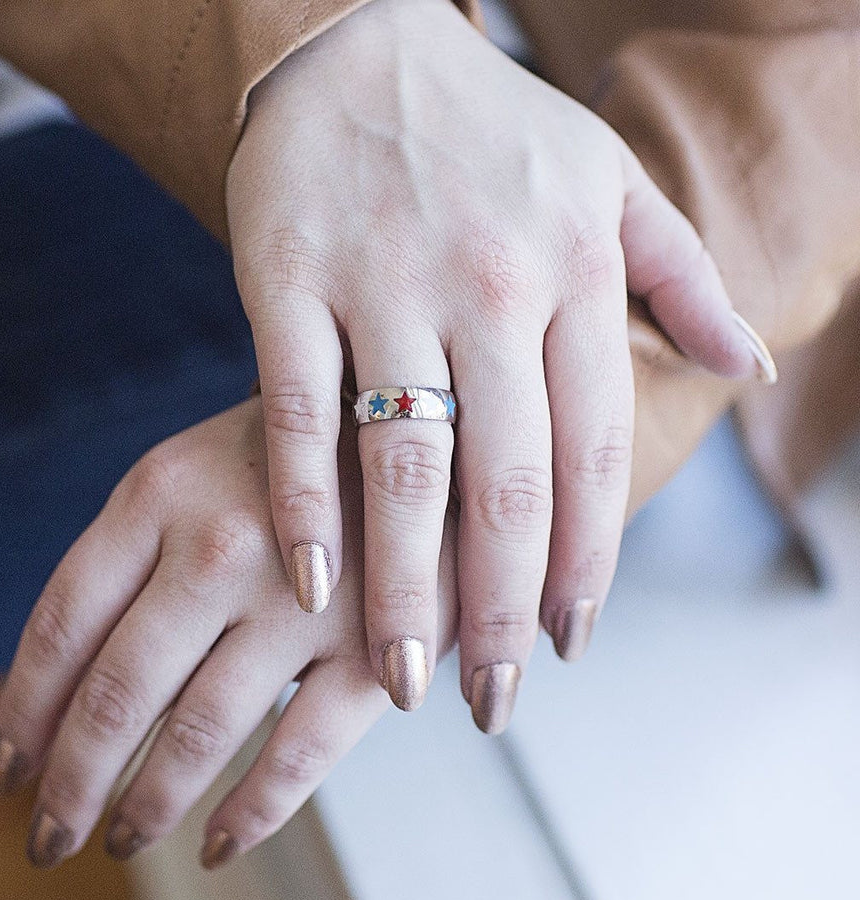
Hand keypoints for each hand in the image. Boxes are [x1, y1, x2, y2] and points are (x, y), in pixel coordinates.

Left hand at [0, 398, 458, 867]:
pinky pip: (299, 753)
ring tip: (125, 841)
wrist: (419, 429)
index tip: (7, 771)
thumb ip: (134, 555)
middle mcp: (220, 544)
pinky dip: (252, 812)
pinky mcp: (376, 644)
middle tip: (48, 838)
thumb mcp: (196, 468)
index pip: (62, 624)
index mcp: (159, 492)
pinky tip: (218, 845)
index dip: (25, 712)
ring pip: (201, 731)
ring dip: (149, 805)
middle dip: (71, 784)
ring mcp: (301, 597)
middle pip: (119, 691)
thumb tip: (66, 686)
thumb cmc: (291, 460)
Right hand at [226, 0, 773, 719]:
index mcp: (573, 269)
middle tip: (492, 698)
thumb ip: (681, 278)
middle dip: (501, 607)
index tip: (566, 643)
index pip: (592, 448)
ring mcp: (383, 282)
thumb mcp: (605, 183)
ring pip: (407, 462)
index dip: (584, 560)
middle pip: (507, 480)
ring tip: (408, 676)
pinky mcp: (285, 279)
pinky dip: (305, 504)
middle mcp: (490, 282)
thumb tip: (750, 365)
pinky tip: (310, 586)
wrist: (349, 44)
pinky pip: (300, 411)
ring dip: (408, 586)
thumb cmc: (486, 133)